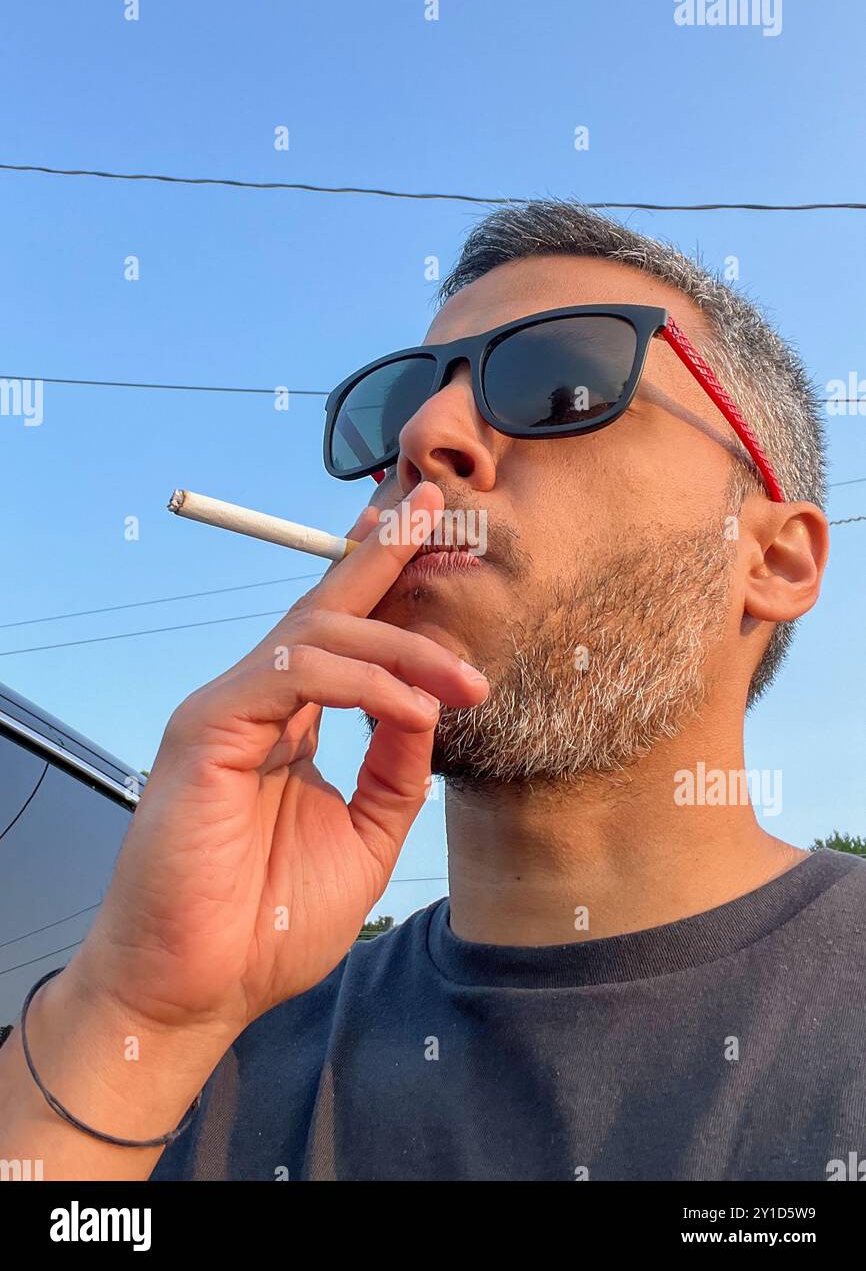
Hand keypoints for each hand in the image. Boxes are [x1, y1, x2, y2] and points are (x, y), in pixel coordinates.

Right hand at [67, 482, 488, 1040]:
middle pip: (324, 607)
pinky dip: (361, 683)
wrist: (200, 989)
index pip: (340, 636)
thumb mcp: (365, 839)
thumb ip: (396, 772)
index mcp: (289, 725)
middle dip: (382, 553)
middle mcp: (258, 704)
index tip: (430, 533)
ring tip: (465, 680)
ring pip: (317, 634)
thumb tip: (431, 707)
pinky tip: (413, 708)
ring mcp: (229, 709)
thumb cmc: (270, 925)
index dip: (381, 577)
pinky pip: (294, 676)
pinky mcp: (207, 726)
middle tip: (437, 511)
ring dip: (400, 647)